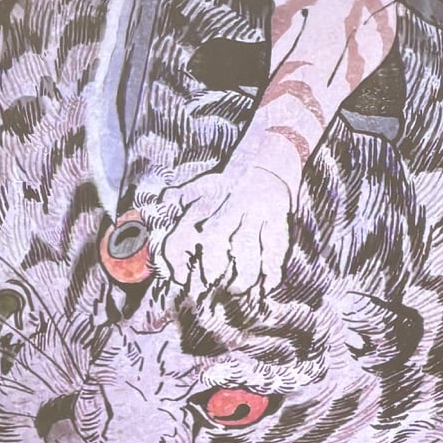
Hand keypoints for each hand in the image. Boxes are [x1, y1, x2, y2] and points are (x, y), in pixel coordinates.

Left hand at [159, 162, 293, 295]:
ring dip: (243, 275)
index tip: (181, 278)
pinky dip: (272, 270)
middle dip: (211, 267)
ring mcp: (256, 212)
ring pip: (247, 249)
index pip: (185, 230)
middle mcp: (230, 205)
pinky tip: (268, 284)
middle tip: (210, 287)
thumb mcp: (205, 183)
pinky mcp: (279, 218)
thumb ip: (182, 195)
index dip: (178, 258)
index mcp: (208, 199)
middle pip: (215, 239)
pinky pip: (275, 248)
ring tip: (237, 289)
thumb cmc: (233, 178)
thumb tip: (164, 199)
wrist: (272, 153)